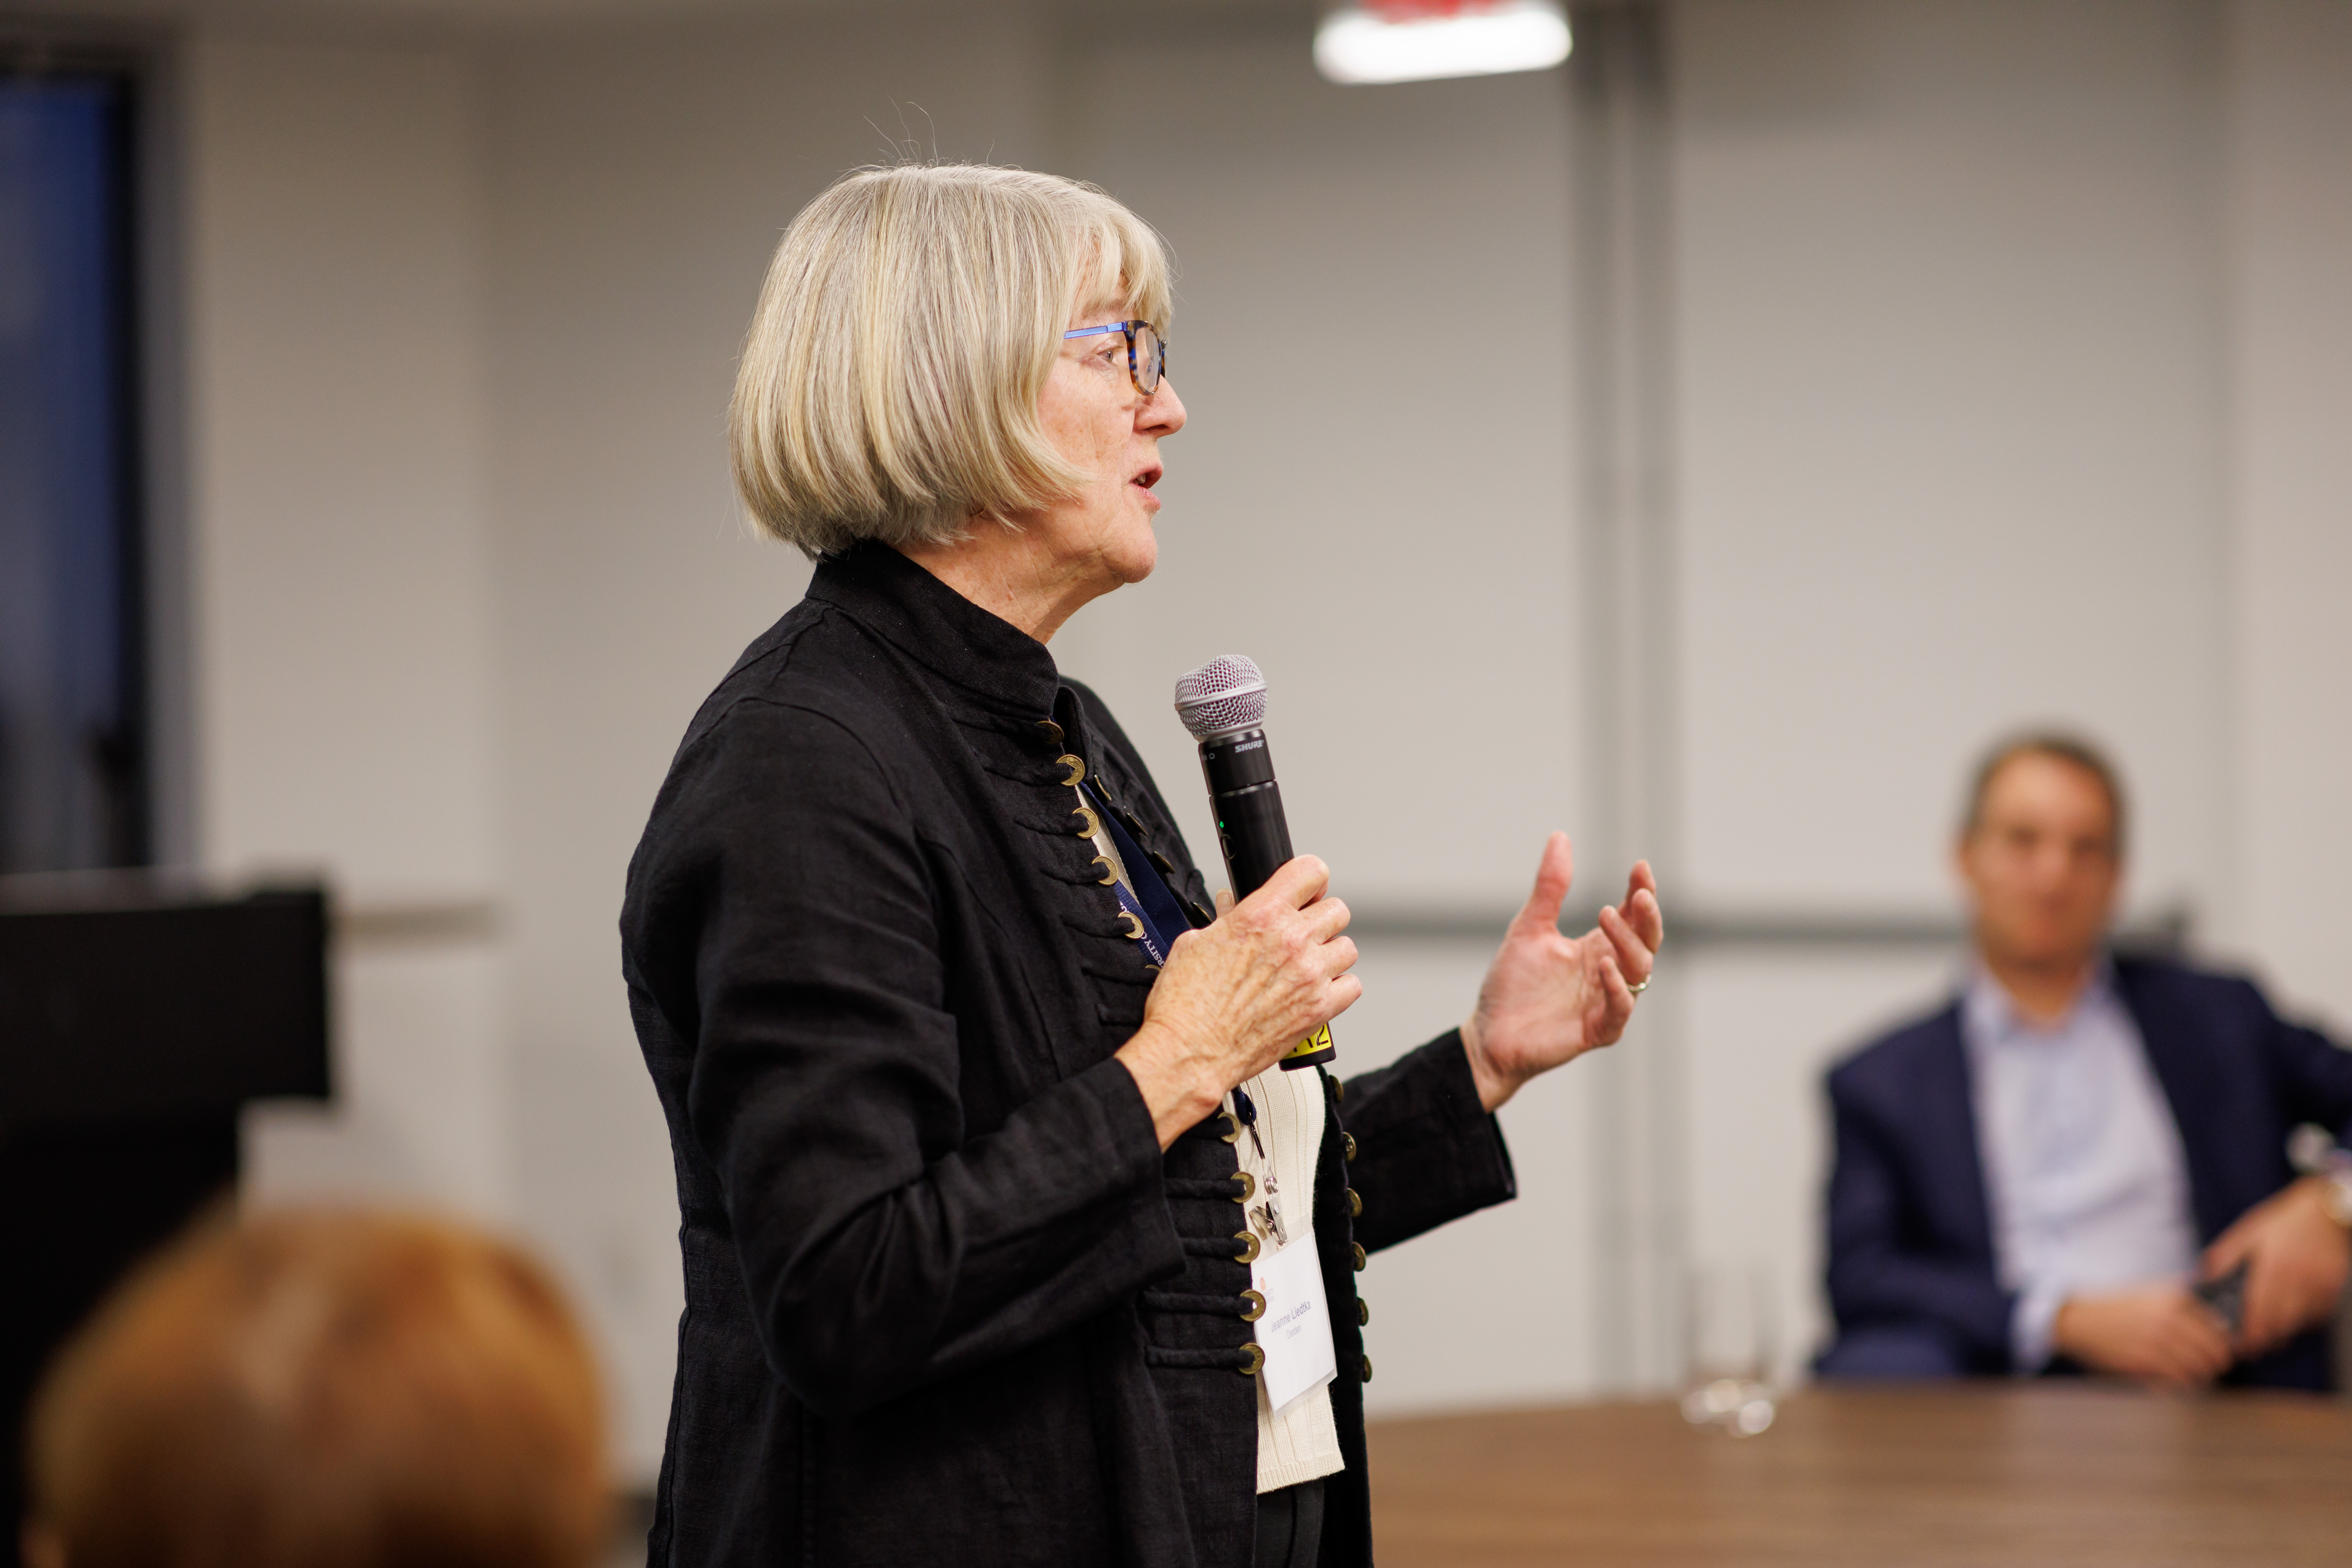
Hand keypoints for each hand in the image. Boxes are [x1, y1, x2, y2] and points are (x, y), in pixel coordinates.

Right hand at [1116, 856, 1361, 1147]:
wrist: (1191, 1053)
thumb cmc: (1186, 1005)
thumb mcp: (1194, 943)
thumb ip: (1223, 919)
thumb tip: (1231, 905)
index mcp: (1260, 916)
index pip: (1311, 872)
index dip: (1310, 878)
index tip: (1306, 889)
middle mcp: (1291, 941)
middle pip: (1336, 910)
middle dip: (1318, 918)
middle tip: (1301, 931)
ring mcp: (1309, 976)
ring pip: (1348, 948)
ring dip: (1329, 953)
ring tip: (1307, 964)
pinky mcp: (1319, 1010)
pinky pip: (1352, 986)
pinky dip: (1339, 987)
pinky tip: (1316, 990)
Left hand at [1460, 834, 1662, 1112]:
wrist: (1489, 1033)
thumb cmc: (1512, 984)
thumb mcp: (1530, 928)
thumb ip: (1550, 887)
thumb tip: (1561, 835)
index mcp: (1598, 947)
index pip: (1632, 916)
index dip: (1642, 891)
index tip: (1640, 866)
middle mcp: (1609, 972)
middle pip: (1647, 941)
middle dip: (1647, 915)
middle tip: (1638, 892)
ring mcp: (1607, 1002)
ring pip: (1639, 970)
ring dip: (1628, 942)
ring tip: (1606, 915)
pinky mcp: (1598, 1030)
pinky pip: (1620, 1008)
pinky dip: (1616, 987)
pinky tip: (1603, 965)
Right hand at [2051, 1285, 2233, 1388]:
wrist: (2081, 1320)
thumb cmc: (2119, 1307)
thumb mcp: (2151, 1290)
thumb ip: (2183, 1293)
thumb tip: (2219, 1310)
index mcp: (2174, 1298)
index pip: (2219, 1325)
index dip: (2227, 1341)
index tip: (2227, 1348)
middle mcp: (2168, 1318)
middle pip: (2215, 1350)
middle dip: (2219, 1362)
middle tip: (2216, 1366)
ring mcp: (2156, 1340)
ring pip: (2200, 1367)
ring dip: (2203, 1374)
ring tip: (2198, 1374)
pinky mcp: (2144, 1361)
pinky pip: (2179, 1379)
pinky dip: (2183, 1383)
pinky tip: (2178, 1379)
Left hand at [2200, 1177, 2350, 1356]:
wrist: (2324, 1213)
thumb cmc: (2281, 1222)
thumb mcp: (2247, 1232)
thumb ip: (2225, 1256)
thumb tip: (2203, 1277)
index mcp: (2272, 1265)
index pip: (2260, 1308)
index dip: (2251, 1332)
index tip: (2242, 1346)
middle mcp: (2298, 1279)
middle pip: (2281, 1323)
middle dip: (2265, 1339)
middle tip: (2252, 1347)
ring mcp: (2319, 1286)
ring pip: (2299, 1322)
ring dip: (2283, 1330)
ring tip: (2269, 1333)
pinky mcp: (2333, 1289)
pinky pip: (2317, 1315)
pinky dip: (2303, 1319)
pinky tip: (2290, 1314)